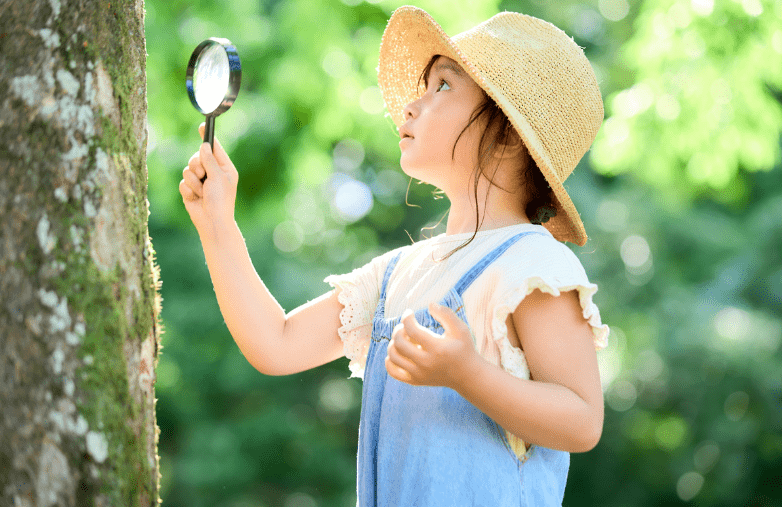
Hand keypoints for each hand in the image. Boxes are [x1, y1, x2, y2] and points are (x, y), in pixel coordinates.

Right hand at [179, 123, 238, 240]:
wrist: (212, 221)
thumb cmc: (220, 200)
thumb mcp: (218, 177)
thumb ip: (209, 160)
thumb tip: (204, 146)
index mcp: (224, 168)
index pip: (215, 149)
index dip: (208, 138)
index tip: (202, 126)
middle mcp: (213, 173)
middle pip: (196, 157)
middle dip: (197, 166)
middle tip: (203, 176)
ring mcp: (201, 181)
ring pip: (187, 169)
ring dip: (194, 181)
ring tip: (202, 192)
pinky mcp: (191, 190)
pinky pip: (183, 182)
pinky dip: (189, 190)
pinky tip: (196, 198)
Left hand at [385, 303, 480, 389]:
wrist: (467, 375)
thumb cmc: (463, 348)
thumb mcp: (461, 328)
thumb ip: (446, 314)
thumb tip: (429, 304)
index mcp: (437, 348)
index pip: (412, 329)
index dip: (406, 317)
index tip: (409, 313)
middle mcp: (426, 363)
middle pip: (399, 343)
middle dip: (398, 329)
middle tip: (405, 326)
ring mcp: (419, 374)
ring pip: (393, 356)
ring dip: (393, 343)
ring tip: (404, 339)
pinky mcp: (416, 381)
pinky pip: (393, 372)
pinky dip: (390, 360)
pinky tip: (399, 352)